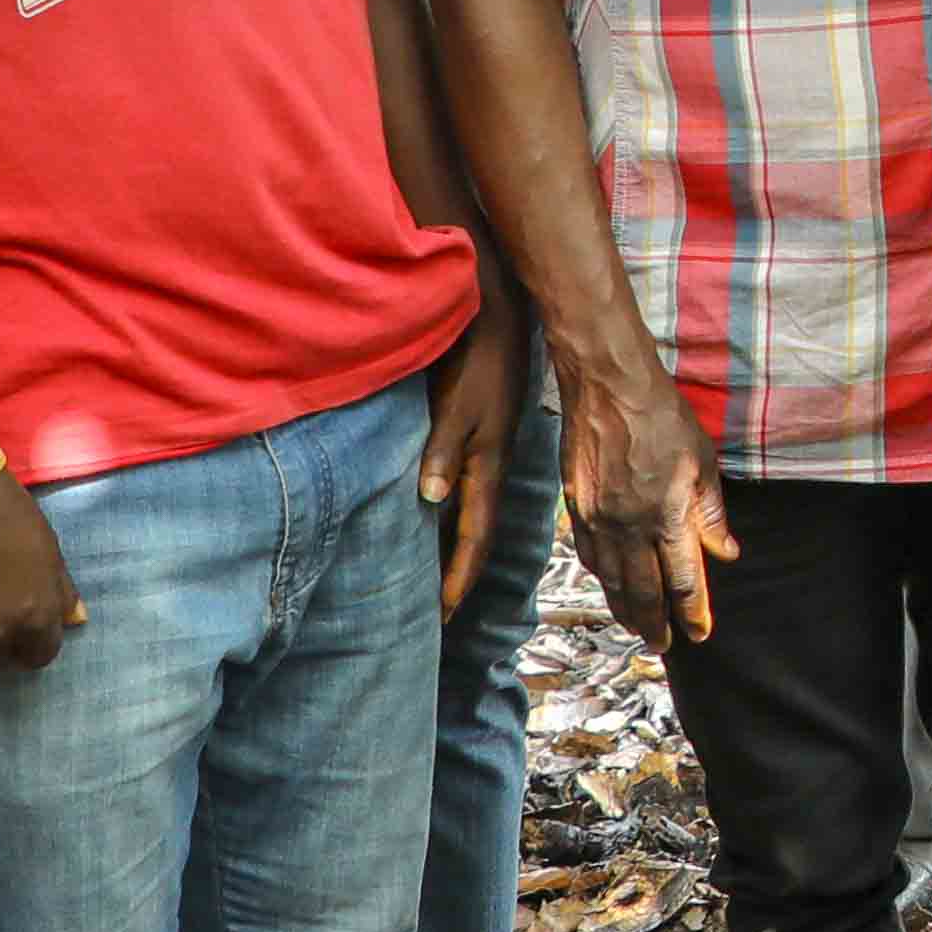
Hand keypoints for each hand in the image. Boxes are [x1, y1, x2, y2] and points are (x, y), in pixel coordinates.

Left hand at [420, 290, 533, 615]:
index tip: (442, 616)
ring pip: (468, 512)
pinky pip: (461, 487)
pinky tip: (433, 515)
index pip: (475, 536)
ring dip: (453, 546)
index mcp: (488, 467)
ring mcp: (484, 450)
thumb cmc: (478, 359)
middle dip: (458, 573)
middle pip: (474, 532)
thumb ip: (444, 451)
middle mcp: (488, 466)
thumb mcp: (459, 406)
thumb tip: (432, 501)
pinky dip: (448, 513)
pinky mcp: (475, 432)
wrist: (499, 315)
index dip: (459, 577)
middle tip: (439, 612)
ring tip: (434, 576)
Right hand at [558, 343, 734, 651]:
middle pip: (643, 591)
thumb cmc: (662, 417)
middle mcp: (630, 527)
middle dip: (655, 623)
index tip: (698, 634)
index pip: (683, 580)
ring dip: (625, 608)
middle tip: (663, 645)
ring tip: (637, 627)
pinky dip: (601, 577)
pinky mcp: (576, 507)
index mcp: (667, 517)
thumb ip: (711, 513)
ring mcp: (598, 519)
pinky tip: (609, 585)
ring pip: (611, 579)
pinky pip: (589, 555)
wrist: (607, 387)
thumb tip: (725, 553)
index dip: (692, 611)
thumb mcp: (702, 462)